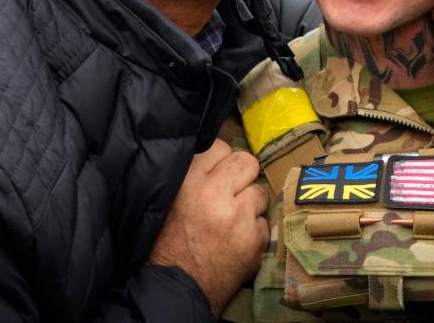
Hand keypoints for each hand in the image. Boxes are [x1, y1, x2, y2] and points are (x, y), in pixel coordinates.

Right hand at [148, 140, 268, 317]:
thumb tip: (215, 155)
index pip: (220, 147)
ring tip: (234, 217)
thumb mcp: (170, 197)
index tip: (218, 172)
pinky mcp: (255, 240)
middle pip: (247, 162)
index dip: (221, 160)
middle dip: (242, 175)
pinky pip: (265, 222)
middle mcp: (216, 194)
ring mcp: (239, 217)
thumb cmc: (168, 242)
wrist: (178, 286)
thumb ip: (192, 173)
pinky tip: (237, 239)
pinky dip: (254, 229)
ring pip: (260, 192)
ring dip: (250, 203)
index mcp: (190, 181)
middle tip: (232, 191)